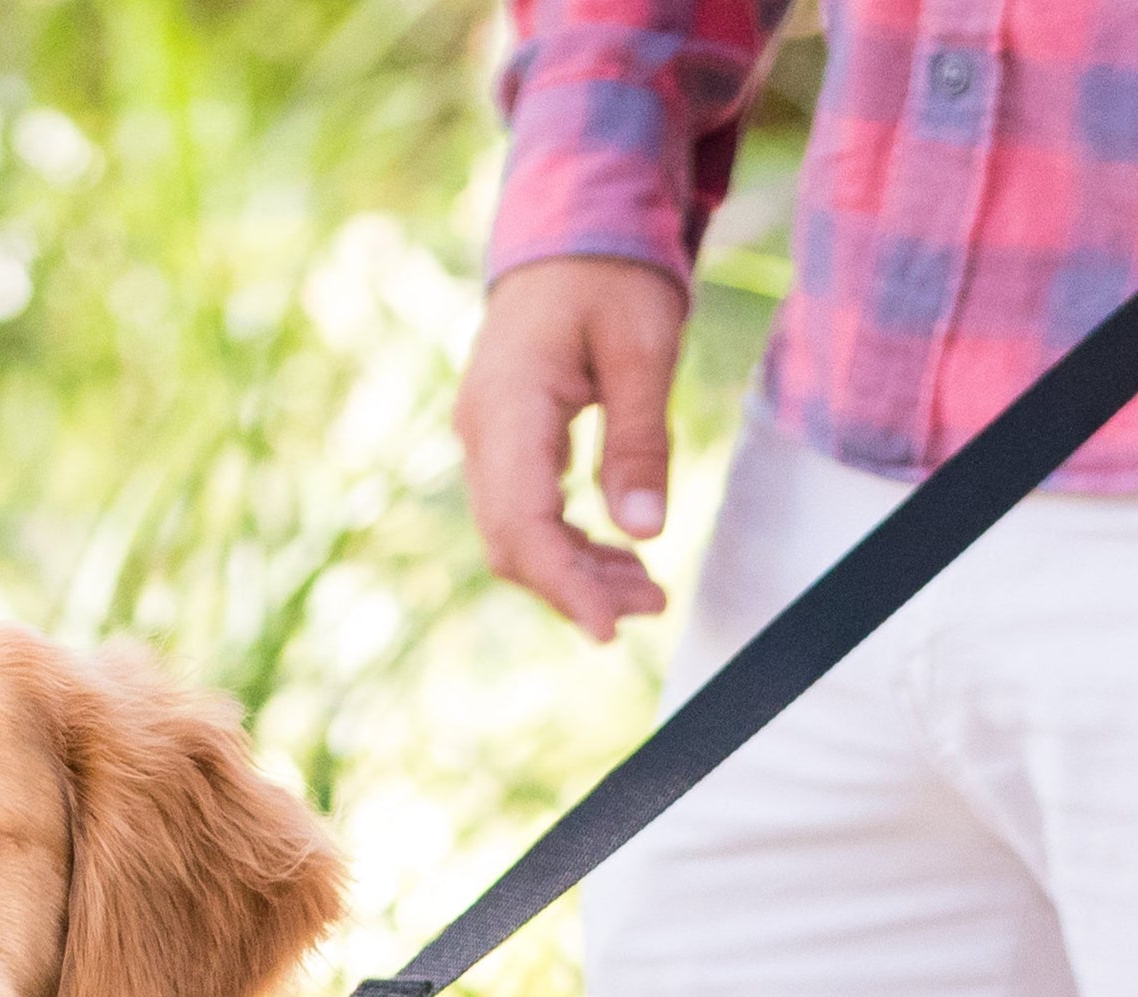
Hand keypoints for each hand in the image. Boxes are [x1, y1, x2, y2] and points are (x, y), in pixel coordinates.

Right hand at [455, 256, 686, 642]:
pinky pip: (525, 514)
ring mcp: (487, 439)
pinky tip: (620, 553)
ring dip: (578, 572)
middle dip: (578, 587)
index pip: (523, 525)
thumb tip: (644, 530)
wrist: (572, 225)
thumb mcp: (643, 346)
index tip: (609, 630)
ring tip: (648, 587)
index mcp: (509, 405)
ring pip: (517, 537)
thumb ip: (639, 438)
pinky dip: (569, 544)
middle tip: (654, 602)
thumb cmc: (611, 271)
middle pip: (514, 545)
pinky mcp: (504, 443)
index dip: (564, 585)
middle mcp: (482, 432)